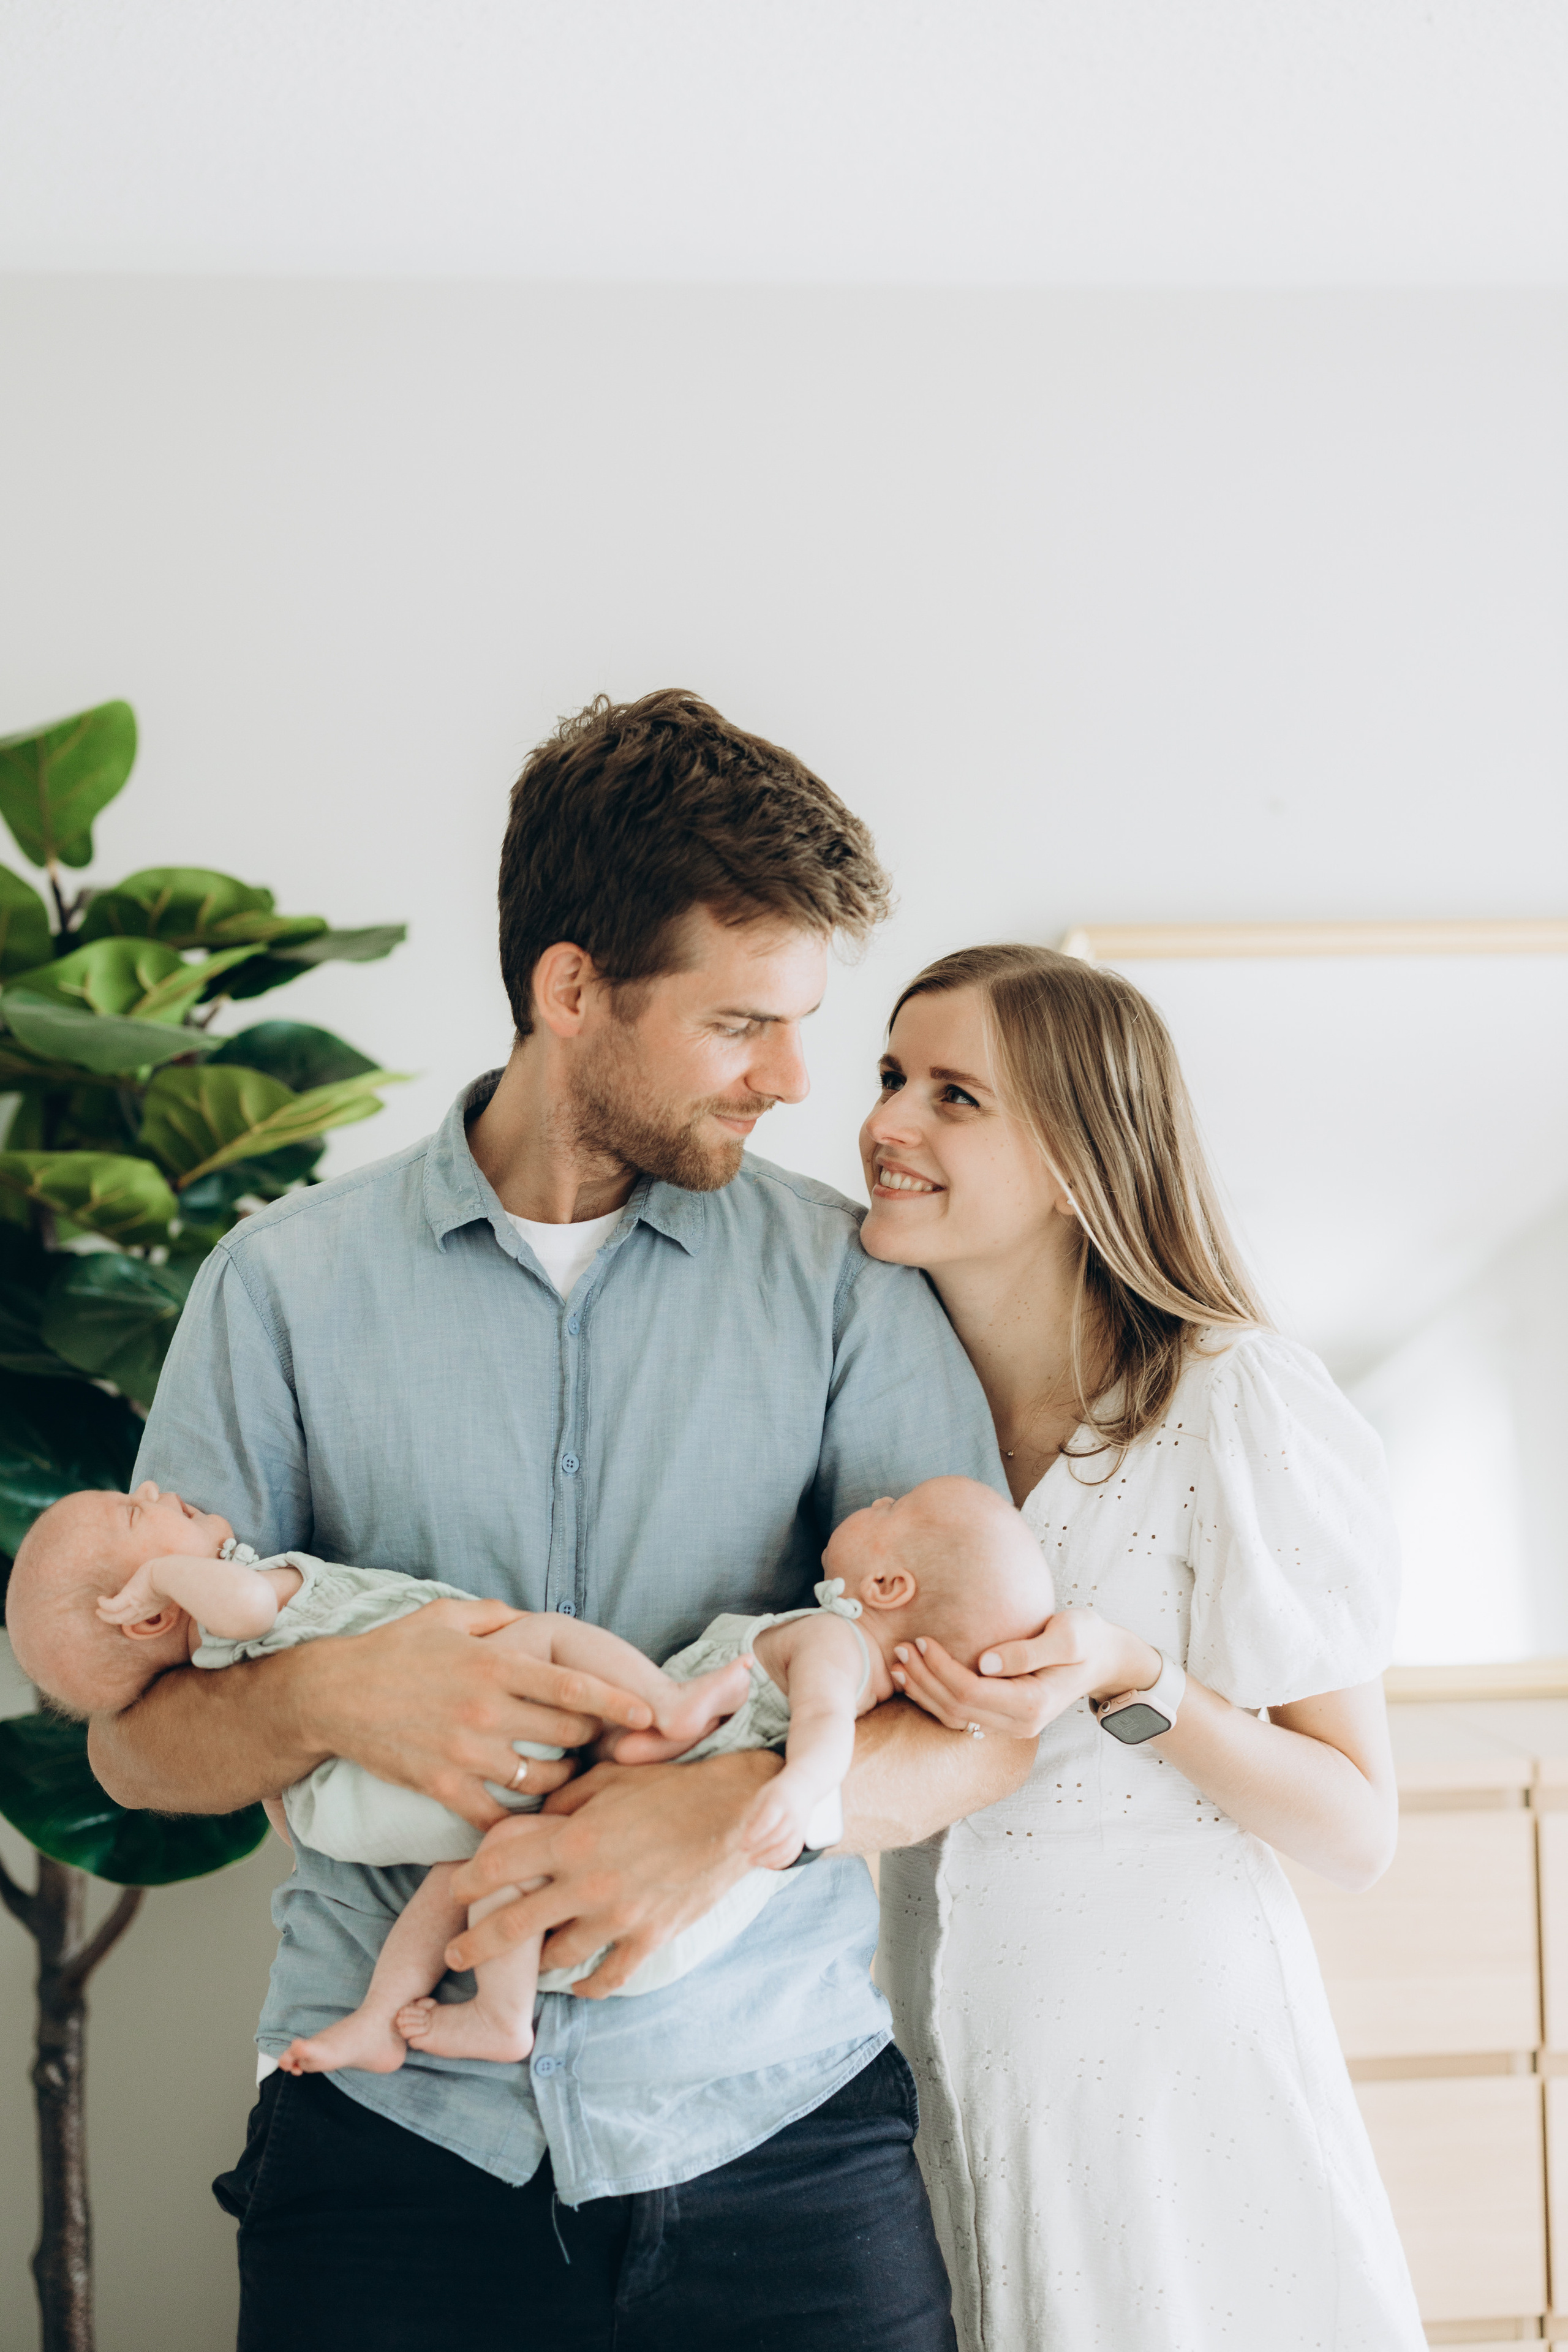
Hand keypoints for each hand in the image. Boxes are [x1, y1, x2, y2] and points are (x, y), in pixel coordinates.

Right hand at [96, 1561, 170, 1624]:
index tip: (123, 1613)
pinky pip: (112, 1606)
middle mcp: (144, 1609)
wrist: (170, 1573)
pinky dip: (104, 1605)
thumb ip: (163, 1586)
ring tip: (98, 1611)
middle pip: (125, 1621)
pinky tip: (100, 1599)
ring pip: (116, 1617)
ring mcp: (136, 1604)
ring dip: (105, 1615)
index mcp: (153, 1607)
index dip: (128, 1618)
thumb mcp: (167, 1584)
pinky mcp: (129, 1596)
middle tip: (104, 1615)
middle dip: (113, 1619)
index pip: (137, 1618)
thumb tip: (164, 1580)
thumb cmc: (172, 1574)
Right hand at [299, 1598, 655, 1829]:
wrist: (332, 1694)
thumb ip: (498, 1617)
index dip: (617, 1703)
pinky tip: (522, 1809)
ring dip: (558, 1776)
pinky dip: (514, 1816)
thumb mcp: (448, 1616)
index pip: (572, 1687)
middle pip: (566, 1735)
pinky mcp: (441, 1786)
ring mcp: (464, 1752)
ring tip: (562, 1770)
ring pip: (540, 1776)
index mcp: (494, 1664)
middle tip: (596, 1742)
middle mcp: (485, 1709)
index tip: (649, 1715)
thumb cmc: (394, 1650)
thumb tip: (538, 1619)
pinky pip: (494, 1814)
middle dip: (589, 1740)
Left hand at [445, 1748, 781, 1988]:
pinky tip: (577, 1983)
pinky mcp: (649, 1937)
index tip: (455, 1892)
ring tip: (525, 1960)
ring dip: (538, 1958)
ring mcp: (619, 1917)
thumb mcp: (610, 1781)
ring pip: (558, 1955)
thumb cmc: (670, 1787)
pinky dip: (588, 1984)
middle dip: (476, 1944)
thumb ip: (565, 1801)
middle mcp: (588, 1884)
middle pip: (514, 1925)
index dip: (469, 1882)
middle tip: (457, 1955)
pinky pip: (608, 1976)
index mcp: (573, 1841)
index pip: (500, 1867)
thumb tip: (534, 1816)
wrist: (735, 1814)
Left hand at [739, 1770, 815, 1870]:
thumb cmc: (777, 1792)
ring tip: (754, 1861)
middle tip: (745, 1854)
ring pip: (786, 1848)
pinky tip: (767, 1865)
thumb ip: (754, 1815)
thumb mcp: (763, 1796)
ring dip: (769, 1859)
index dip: (754, 1836)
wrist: (804, 1787)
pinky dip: (780, 1862)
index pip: (767, 1822)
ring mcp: (799, 1827)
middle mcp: (792, 1815)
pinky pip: (793, 1854)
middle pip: (777, 1837)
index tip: (742, 1844)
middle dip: (759, 1849)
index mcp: (779, 1802)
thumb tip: (745, 1836)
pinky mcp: (802, 1836)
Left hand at [890, 1608, 1161, 1740]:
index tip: (922, 1639)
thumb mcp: (1068, 1636)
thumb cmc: (1087, 1639)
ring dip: (923, 1690)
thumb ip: (1027, 1651)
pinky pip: (960, 1714)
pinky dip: (934, 1697)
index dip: (941, 1668)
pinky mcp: (1003, 1717)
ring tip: (897, 1663)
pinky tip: (914, 1678)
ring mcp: (1011, 1725)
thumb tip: (985, 1661)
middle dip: (924, 1678)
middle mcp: (1019, 1723)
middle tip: (900, 1647)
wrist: (1104, 1658)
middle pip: (957, 1707)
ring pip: (954, 1716)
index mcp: (1032, 1704)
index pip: (971, 1691)